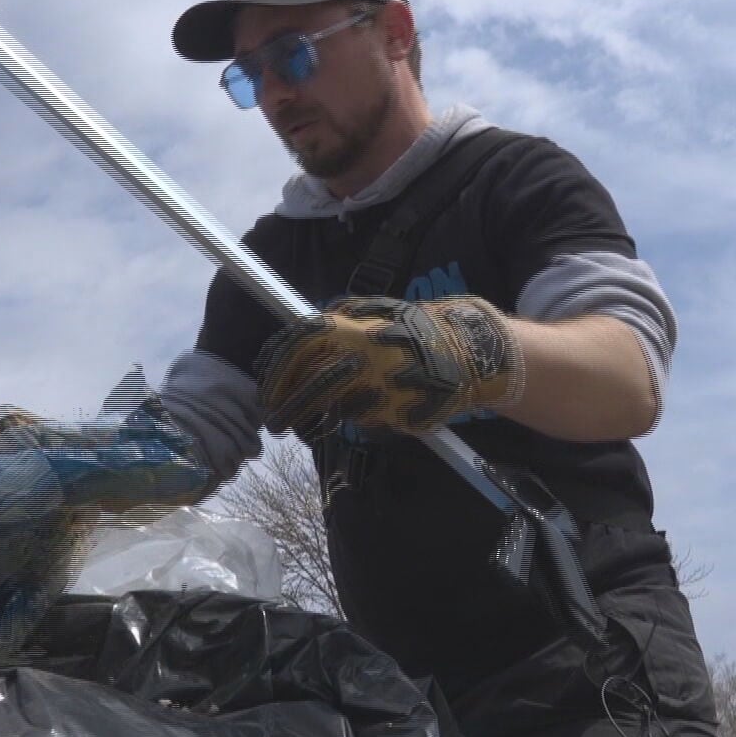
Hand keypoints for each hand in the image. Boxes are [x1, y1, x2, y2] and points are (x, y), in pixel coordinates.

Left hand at [255, 295, 525, 439]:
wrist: (471, 352)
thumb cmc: (417, 331)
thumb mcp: (377, 315)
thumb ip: (340, 324)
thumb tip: (298, 336)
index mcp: (356, 329)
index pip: (302, 344)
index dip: (278, 365)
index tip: (264, 383)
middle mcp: (365, 359)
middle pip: (313, 385)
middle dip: (288, 404)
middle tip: (273, 419)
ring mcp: (382, 389)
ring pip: (338, 408)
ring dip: (321, 414)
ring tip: (312, 418)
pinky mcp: (399, 416)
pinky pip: (368, 421)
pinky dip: (360, 416)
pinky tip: (367, 407)